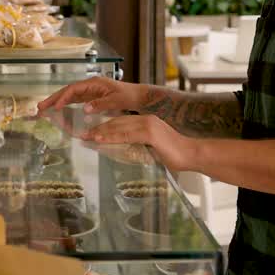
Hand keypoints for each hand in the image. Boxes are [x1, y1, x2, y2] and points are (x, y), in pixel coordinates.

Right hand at [37, 76, 146, 115]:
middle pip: (67, 91)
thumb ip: (100, 104)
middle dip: (53, 98)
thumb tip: (84, 109)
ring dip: (56, 101)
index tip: (54, 107)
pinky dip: (65, 105)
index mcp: (94, 83)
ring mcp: (90, 91)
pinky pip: (74, 100)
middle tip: (39, 107)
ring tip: (43, 109)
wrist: (138, 96)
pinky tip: (58, 111)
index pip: (73, 89)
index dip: (63, 98)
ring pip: (69, 95)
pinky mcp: (91, 97)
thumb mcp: (116, 100)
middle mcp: (89, 85)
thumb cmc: (128, 96)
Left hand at [81, 114, 199, 171]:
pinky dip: (112, 137)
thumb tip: (124, 151)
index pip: (120, 122)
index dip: (104, 127)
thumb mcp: (152, 148)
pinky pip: (126, 134)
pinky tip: (100, 140)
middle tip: (83, 135)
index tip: (91, 133)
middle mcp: (146, 119)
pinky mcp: (150, 133)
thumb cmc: (174, 154)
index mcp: (146, 121)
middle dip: (98, 128)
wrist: (192, 154)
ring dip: (101, 132)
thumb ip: (139, 146)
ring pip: (119, 127)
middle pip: (116, 122)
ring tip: (86, 137)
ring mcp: (148, 124)